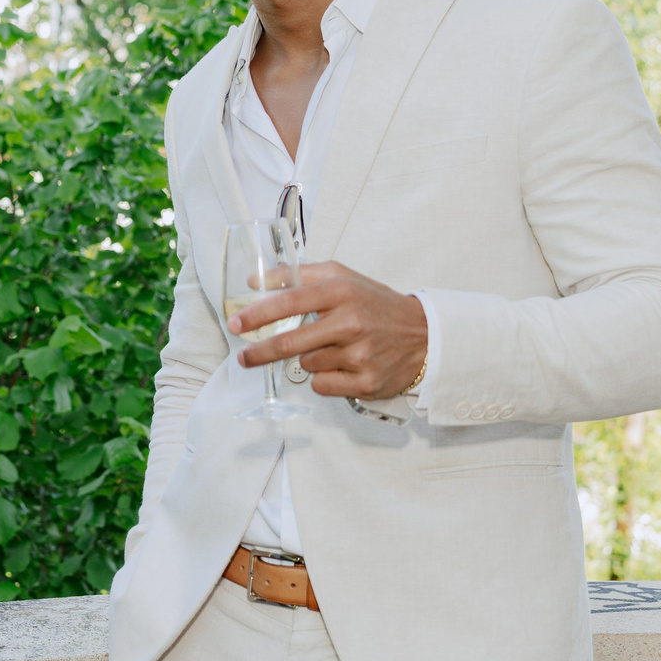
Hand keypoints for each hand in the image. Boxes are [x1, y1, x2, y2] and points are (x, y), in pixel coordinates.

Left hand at [231, 260, 428, 399]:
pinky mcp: (366, 383)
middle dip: (260, 351)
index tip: (236, 324)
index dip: (257, 314)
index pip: (290, 302)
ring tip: (333, 348)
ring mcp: (360, 355)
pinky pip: (322, 385)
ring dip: (308, 359)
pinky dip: (323, 379)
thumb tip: (255, 282)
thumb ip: (299, 275)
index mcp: (342, 292)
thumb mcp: (343, 278)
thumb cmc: (375, 304)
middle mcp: (351, 323)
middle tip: (244, 356)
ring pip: (307, 364)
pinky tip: (341, 367)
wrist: (424, 336)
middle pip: (290, 342)